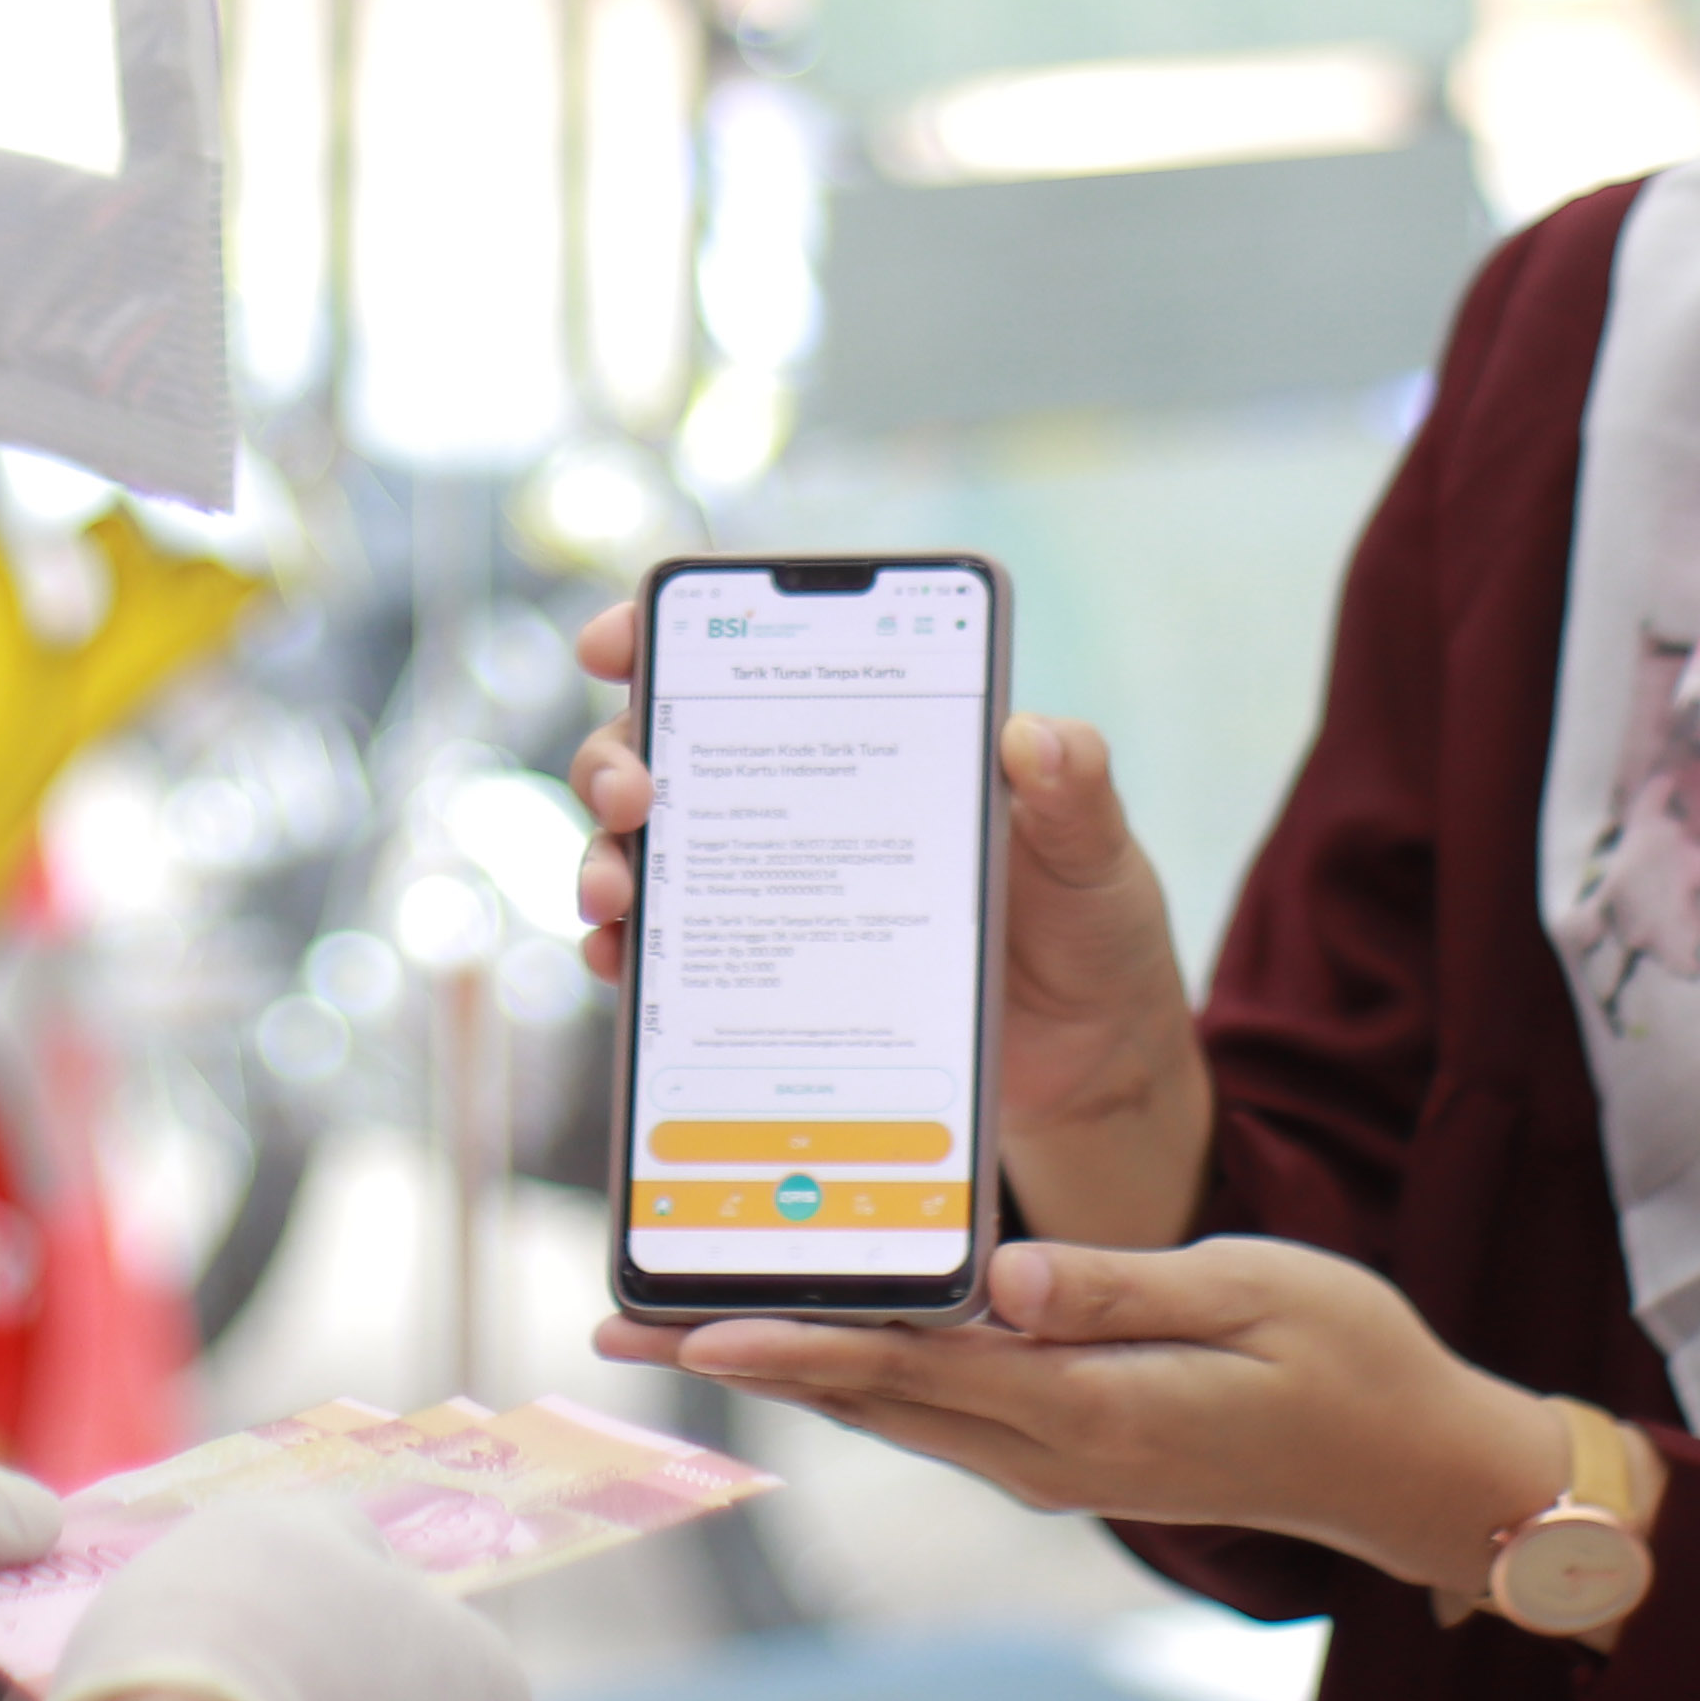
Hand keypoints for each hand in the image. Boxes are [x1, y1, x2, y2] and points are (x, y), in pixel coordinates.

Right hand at [562, 600, 1211, 1243]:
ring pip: (646, 852)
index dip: (662, 636)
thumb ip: (1074, 789)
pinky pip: (669, 958)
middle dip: (615, 758)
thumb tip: (1035, 737)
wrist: (1088, 1065)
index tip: (616, 644)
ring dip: (605, 859)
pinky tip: (625, 967)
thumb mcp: (1094, 850)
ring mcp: (773, 889)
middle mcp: (799, 800)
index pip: (748, 661)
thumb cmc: (1088, 927)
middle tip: (632, 794)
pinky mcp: (765, 977)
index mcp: (868, 736)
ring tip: (619, 893)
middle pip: (665, 752)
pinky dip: (630, 957)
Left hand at [593, 1235, 1570, 1606]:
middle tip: (615, 1327)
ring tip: (672, 1327)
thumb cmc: (1355, 1359)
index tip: (692, 1324)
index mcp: (1094, 1411)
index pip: (914, 1370)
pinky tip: (813, 1337)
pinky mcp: (1068, 1456)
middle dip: (742, 1360)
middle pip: (869, 1401)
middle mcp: (1052, 1456)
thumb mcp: (1258, 1294)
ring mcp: (1056, 1468)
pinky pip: (939, 1417)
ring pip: (892, 1414)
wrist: (1417, 1469)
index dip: (797, 1341)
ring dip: (785, 1369)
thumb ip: (1125, 1287)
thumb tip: (1008, 1276)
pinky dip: (861, 1377)